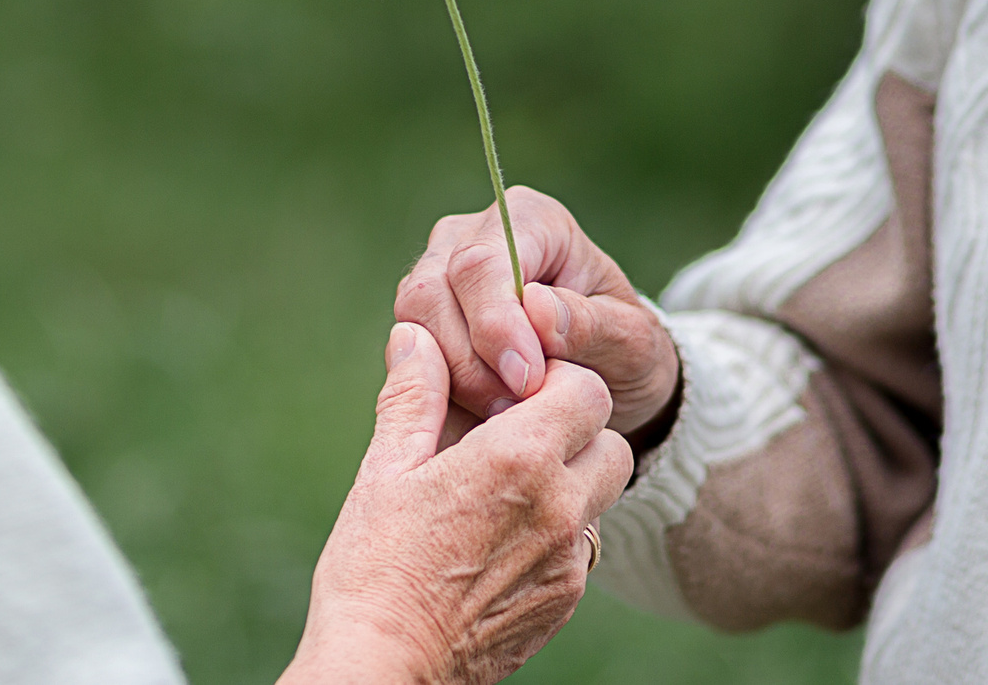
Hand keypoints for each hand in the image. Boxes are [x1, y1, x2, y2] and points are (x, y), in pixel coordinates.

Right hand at [284, 325, 631, 684]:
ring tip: (505, 491)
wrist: (386, 667)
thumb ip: (413, 397)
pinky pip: (582, 547)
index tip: (515, 394)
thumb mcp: (385, 470)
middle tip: (517, 439)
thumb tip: (415, 337)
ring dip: (570, 482)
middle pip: (612, 442)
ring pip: (602, 496)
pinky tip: (500, 540)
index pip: (587, 391)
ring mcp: (569, 561)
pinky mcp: (564, 602)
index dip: (556, 383)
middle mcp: (559, 507)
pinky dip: (557, 532)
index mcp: (516, 459)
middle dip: (575, 432)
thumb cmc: (375, 568)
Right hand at [395, 186, 678, 437]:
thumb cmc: (625, 349)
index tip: (527, 380)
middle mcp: (471, 236)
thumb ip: (589, 324)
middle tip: (519, 411)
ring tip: (509, 417)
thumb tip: (536, 309)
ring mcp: (439, 275)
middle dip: (471, 362)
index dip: (495, 324)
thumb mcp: (631, 342)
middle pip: (431, 292)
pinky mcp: (426, 320)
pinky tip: (484, 421)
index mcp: (531, 219)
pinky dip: (443, 394)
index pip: (482, 263)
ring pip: (413, 325)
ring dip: (454, 381)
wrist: (611, 377)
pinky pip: (411, 357)